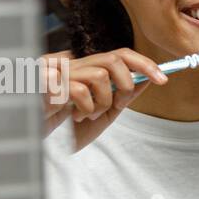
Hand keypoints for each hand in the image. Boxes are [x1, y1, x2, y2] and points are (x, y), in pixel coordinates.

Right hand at [41, 47, 167, 150]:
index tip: (164, 79)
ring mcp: (58, 70)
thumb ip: (122, 98)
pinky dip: (85, 108)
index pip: (120, 55)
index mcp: (85, 70)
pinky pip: (80, 89)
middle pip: (115, 58)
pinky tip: (72, 116)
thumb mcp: (101, 115)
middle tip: (118, 105)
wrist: (35, 144)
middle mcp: (73, 65)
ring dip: (102, 101)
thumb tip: (147, 80)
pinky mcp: (46, 81)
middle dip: (126, 85)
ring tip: (86, 115)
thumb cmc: (64, 130)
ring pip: (101, 74)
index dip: (144, 64)